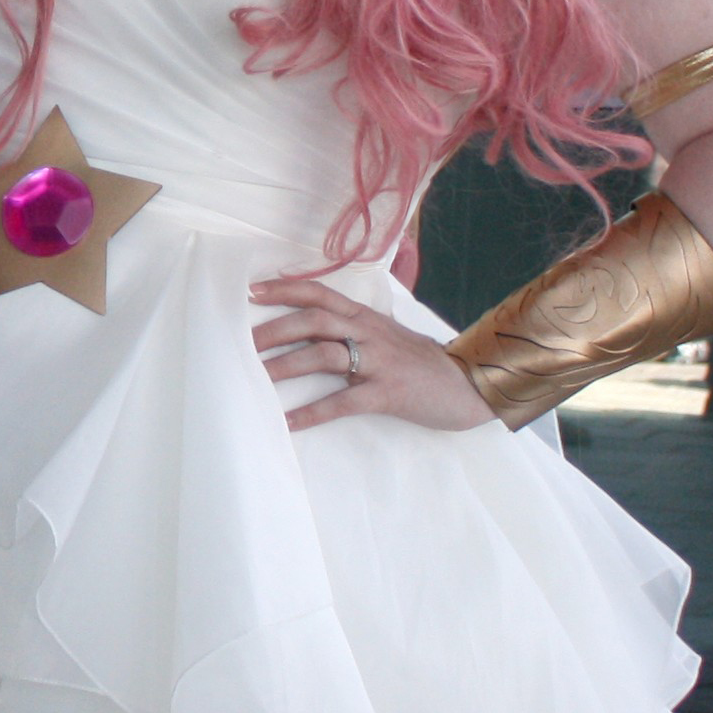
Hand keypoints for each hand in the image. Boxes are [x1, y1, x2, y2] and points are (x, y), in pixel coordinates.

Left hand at [248, 274, 491, 433]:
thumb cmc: (420, 362)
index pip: (319, 294)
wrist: (470, 384)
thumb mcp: (386, 334)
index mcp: (365, 317)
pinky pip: (343, 401)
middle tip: (242, 343)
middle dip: (274, 331)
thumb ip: (353, 328)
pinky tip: (288, 422)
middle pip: (314, 321)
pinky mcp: (388, 393)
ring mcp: (379, 362)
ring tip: (255, 378)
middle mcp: (368, 333)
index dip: (285, 290)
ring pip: (324, 355)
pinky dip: (313, 412)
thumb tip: (310, 326)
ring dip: (285, 366)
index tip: (251, 292)